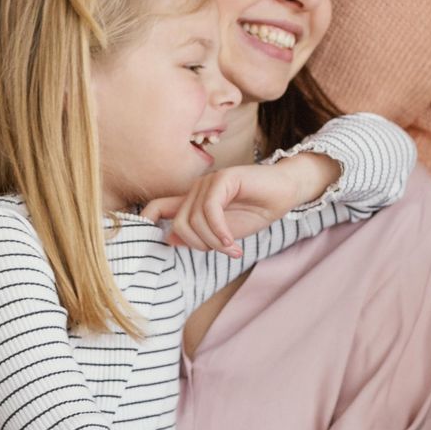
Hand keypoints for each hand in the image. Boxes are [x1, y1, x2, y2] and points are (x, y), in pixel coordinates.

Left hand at [143, 154, 337, 254]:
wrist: (284, 193)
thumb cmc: (256, 210)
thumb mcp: (224, 231)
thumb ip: (199, 234)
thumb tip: (169, 237)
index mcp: (193, 201)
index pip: (157, 207)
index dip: (145, 221)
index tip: (146, 237)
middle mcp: (196, 189)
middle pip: (179, 224)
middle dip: (199, 245)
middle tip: (222, 251)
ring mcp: (209, 181)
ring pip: (194, 220)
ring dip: (214, 241)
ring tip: (232, 247)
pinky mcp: (223, 178)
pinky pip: (210, 211)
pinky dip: (220, 231)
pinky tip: (232, 241)